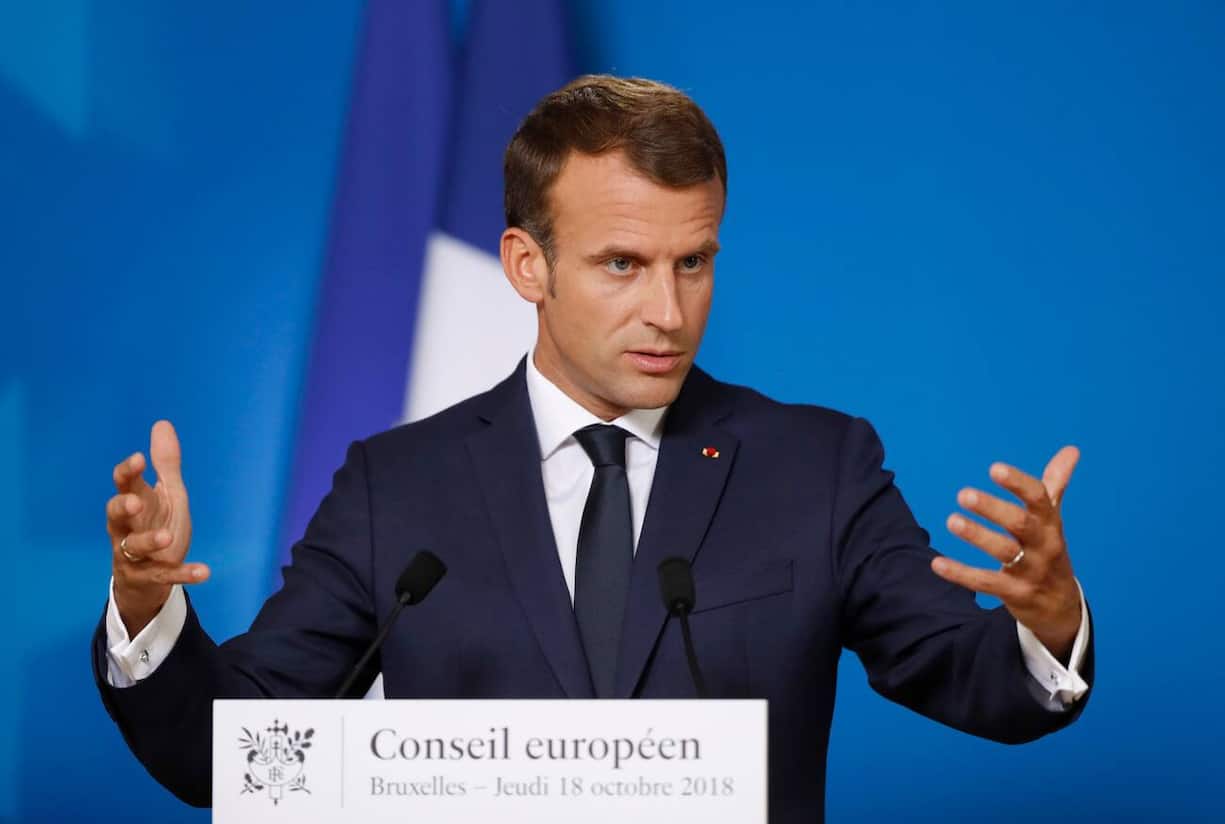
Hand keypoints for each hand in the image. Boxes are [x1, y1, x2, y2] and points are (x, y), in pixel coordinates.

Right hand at [106, 420, 208, 635]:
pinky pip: (165, 575)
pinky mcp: (150, 577)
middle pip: (115, 516)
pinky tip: (205, 571)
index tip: (138, 459)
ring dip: (150, 540)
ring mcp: (135, 555)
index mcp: (134, 502)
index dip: (128, 473)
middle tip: (134, 502)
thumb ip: (165, 463)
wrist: (147, 578)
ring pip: (134, 547)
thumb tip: (162, 423)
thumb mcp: (166, 494)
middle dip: (122, 507)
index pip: (123, 485)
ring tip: (168, 537)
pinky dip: (185, 573)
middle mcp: (127, 528)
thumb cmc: (155, 525)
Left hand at [931, 446, 1081, 661]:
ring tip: (952, 520)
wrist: (1061, 606)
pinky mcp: (1014, 594)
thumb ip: (1055, 484)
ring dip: (978, 536)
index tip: (994, 469)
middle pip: (1021, 524)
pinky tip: (937, 563)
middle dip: (994, 509)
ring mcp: (1030, 571)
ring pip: (1004, 552)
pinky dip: (961, 574)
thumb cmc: (1049, 551)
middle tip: (964, 494)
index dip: (1018, 484)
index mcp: (1050, 524)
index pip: (1039, 499)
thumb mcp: (1053, 519)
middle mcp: (1043, 545)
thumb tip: (1071, 449)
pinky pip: (986, 583)